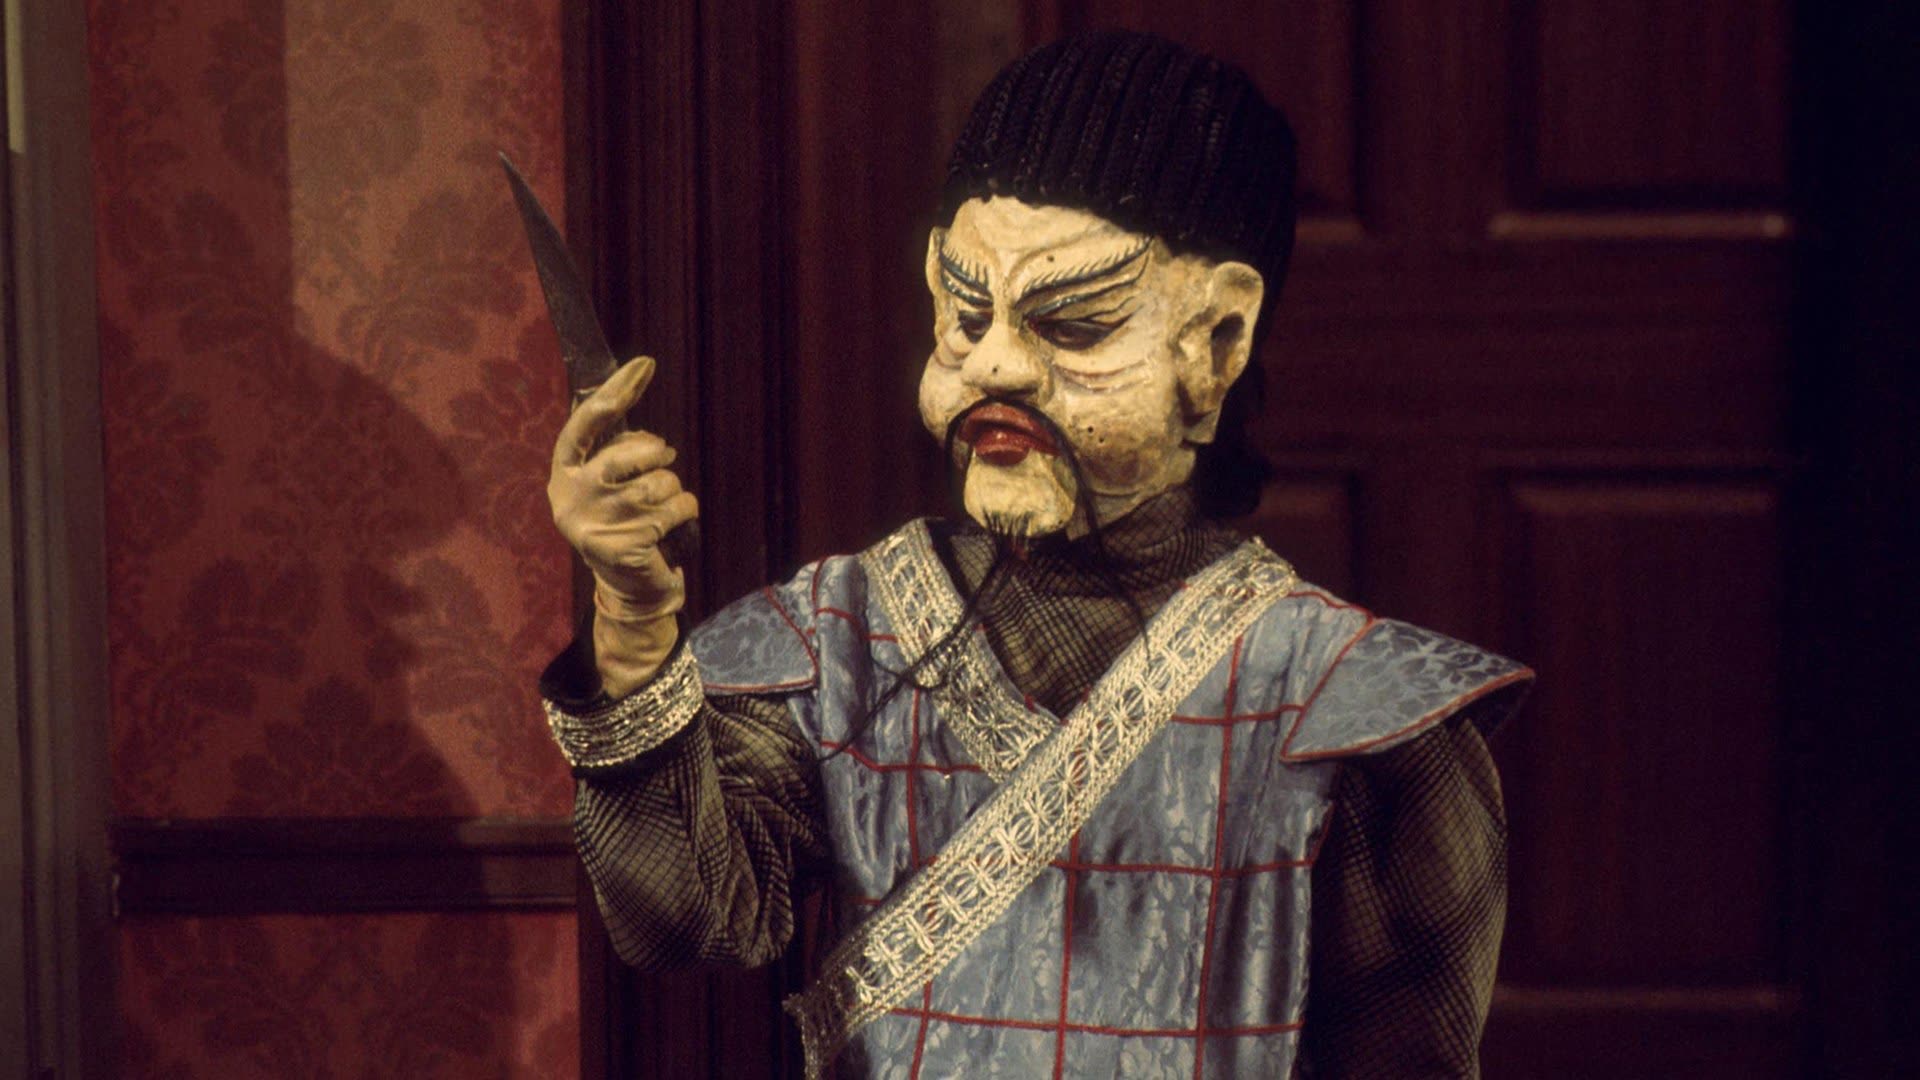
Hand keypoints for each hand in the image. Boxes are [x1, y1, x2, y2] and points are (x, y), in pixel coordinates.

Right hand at [548, 357, 699, 690]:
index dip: (616, 392)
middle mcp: (572, 496)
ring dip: (673, 490)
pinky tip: (674, 526)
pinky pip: (675, 510)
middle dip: (656, 453)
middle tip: (663, 460)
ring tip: (662, 507)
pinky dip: (685, 511)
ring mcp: (595, 524)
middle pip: (628, 455)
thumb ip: (615, 443)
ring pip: (658, 484)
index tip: (645, 364)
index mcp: (564, 472)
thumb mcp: (609, 481)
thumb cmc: (624, 521)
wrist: (630, 587)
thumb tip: (635, 380)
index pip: (585, 423)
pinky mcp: (623, 547)